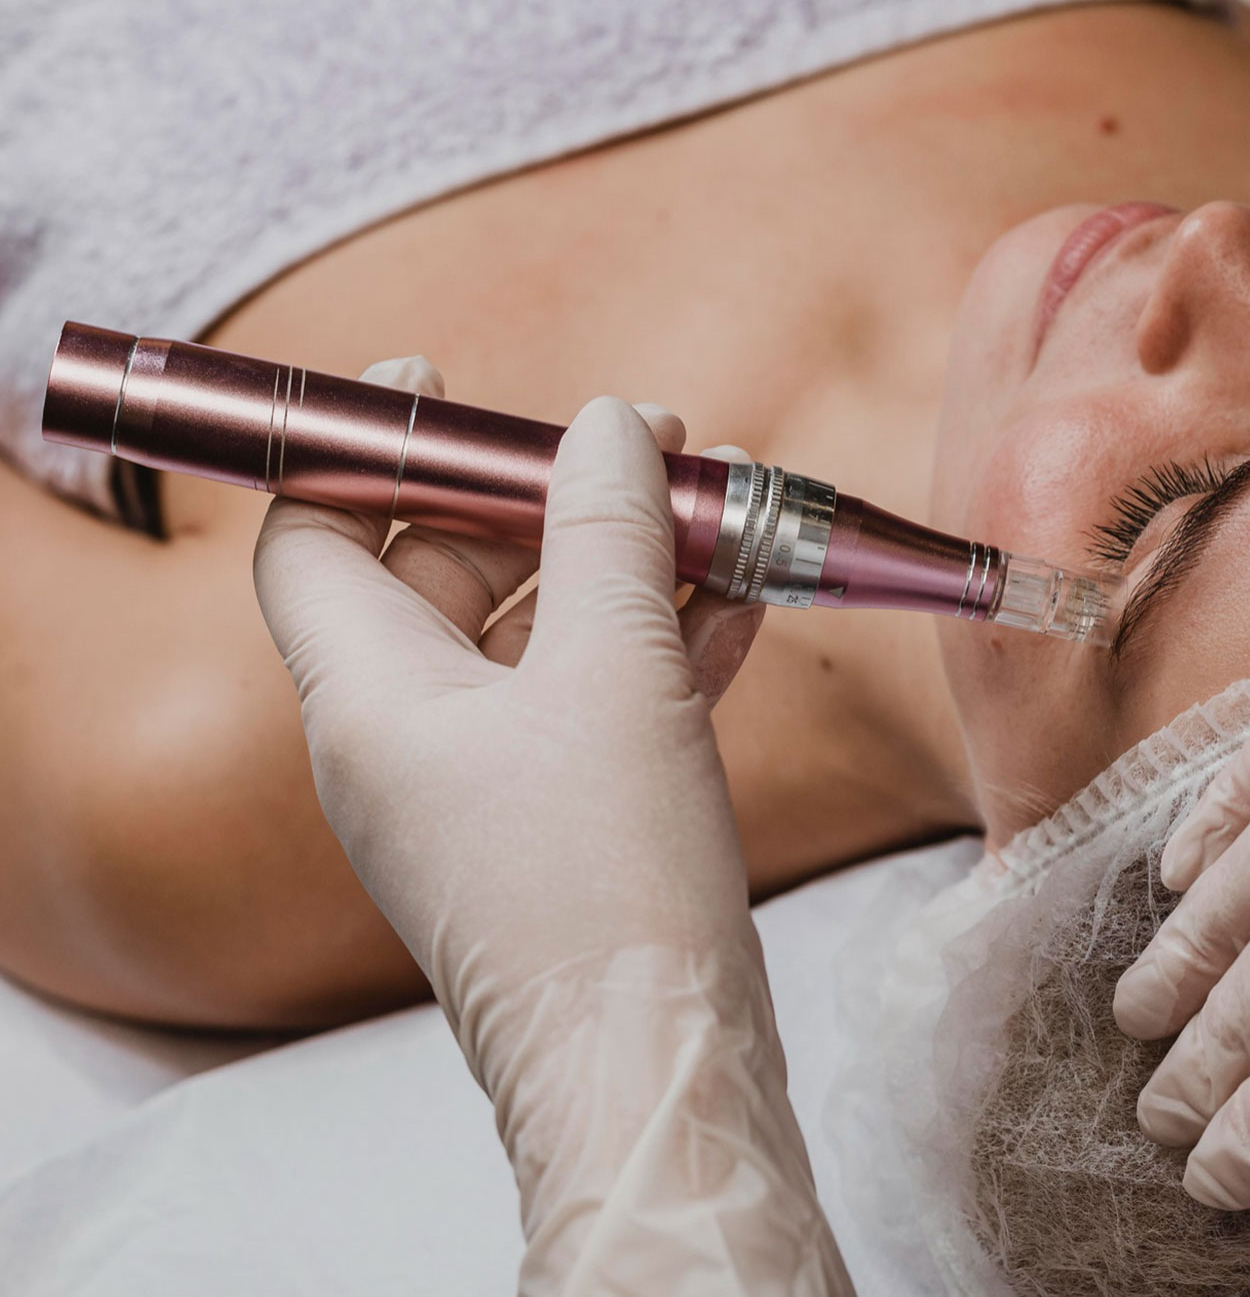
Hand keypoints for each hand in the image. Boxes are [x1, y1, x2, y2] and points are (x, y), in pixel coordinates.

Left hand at [255, 358, 848, 1293]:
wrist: (655, 1063)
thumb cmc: (606, 875)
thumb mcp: (614, 671)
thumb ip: (611, 531)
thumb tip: (613, 421)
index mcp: (370, 695)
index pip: (316, 536)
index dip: (369, 445)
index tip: (442, 378)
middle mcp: (405, 739)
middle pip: (445, 570)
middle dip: (550, 500)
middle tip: (653, 446)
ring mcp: (484, 788)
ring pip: (538, 638)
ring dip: (626, 569)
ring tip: (725, 512)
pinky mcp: (561, 826)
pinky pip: (594, 704)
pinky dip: (658, 646)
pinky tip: (742, 602)